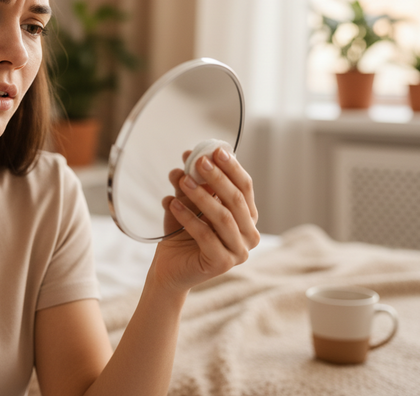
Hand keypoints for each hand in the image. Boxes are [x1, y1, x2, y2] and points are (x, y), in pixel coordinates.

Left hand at [153, 147, 259, 292]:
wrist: (170, 269)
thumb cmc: (182, 234)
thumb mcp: (188, 203)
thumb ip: (192, 182)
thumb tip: (189, 155)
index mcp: (247, 217)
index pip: (245, 187)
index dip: (231, 167)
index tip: (215, 150)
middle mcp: (250, 234)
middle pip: (236, 200)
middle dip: (217, 178)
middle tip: (199, 162)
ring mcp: (239, 252)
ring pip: (222, 217)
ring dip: (201, 195)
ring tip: (182, 180)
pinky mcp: (222, 264)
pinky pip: (206, 235)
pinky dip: (188, 217)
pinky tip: (172, 203)